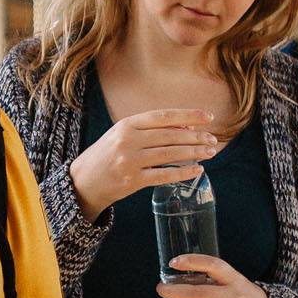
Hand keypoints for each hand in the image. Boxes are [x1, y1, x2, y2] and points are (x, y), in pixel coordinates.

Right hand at [69, 108, 218, 220]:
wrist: (84, 180)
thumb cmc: (108, 154)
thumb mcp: (124, 135)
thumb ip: (151, 130)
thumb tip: (187, 128)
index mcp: (126, 125)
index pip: (163, 116)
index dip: (188, 116)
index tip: (208, 117)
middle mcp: (127, 141)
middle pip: (169, 136)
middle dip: (196, 137)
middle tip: (213, 140)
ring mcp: (129, 161)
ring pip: (169, 155)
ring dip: (194, 153)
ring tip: (210, 152)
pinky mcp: (132, 181)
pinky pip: (163, 176)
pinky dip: (182, 173)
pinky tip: (197, 170)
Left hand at [158, 254, 271, 297]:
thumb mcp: (234, 283)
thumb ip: (212, 280)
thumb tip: (176, 282)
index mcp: (236, 279)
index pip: (214, 265)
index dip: (193, 261)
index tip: (173, 263)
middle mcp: (236, 296)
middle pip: (201, 294)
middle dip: (176, 292)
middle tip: (161, 290)